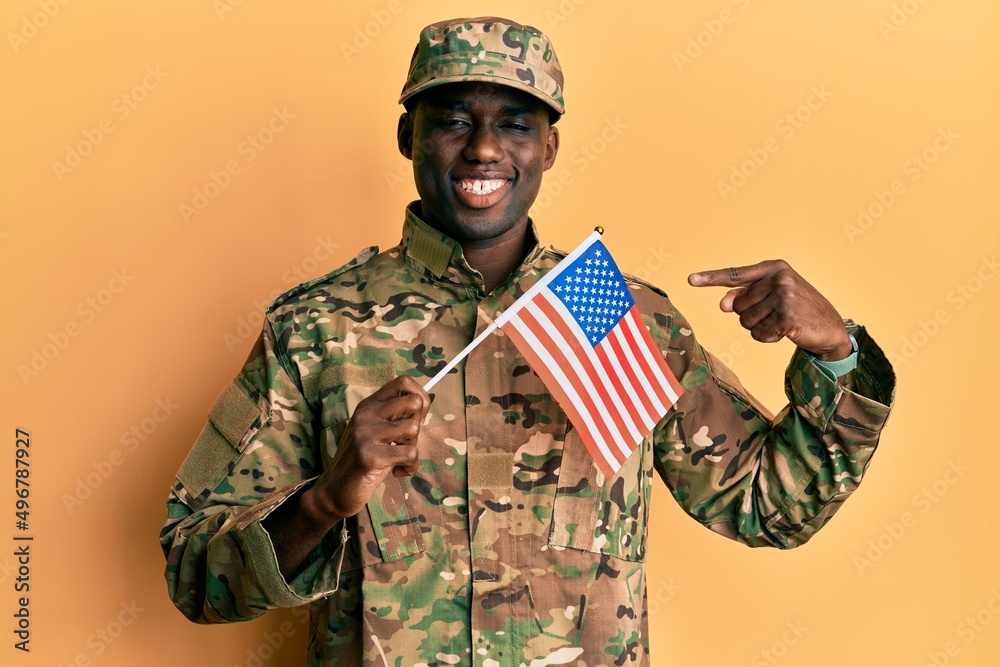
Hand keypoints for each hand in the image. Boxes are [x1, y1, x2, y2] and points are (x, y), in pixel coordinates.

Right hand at [304, 375, 430, 522]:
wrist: (334, 491)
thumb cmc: (364, 461)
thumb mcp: (377, 432)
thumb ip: (395, 417)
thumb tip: (424, 402)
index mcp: (368, 405)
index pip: (403, 382)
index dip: (420, 396)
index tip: (417, 417)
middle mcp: (366, 414)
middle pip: (414, 402)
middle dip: (417, 425)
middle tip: (403, 442)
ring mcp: (365, 434)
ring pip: (413, 429)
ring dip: (412, 449)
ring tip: (397, 458)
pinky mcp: (369, 456)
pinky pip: (410, 454)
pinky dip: (410, 467)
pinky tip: (396, 472)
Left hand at [688, 260, 851, 360]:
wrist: (830, 327)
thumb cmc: (796, 309)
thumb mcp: (771, 297)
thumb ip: (745, 296)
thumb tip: (723, 304)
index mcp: (774, 267)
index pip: (735, 274)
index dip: (710, 278)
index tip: (690, 280)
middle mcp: (779, 278)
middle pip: (737, 305)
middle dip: (750, 315)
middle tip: (775, 314)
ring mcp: (785, 296)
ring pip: (745, 321)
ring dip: (759, 327)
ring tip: (781, 321)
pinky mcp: (787, 316)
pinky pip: (757, 334)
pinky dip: (767, 337)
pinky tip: (786, 331)